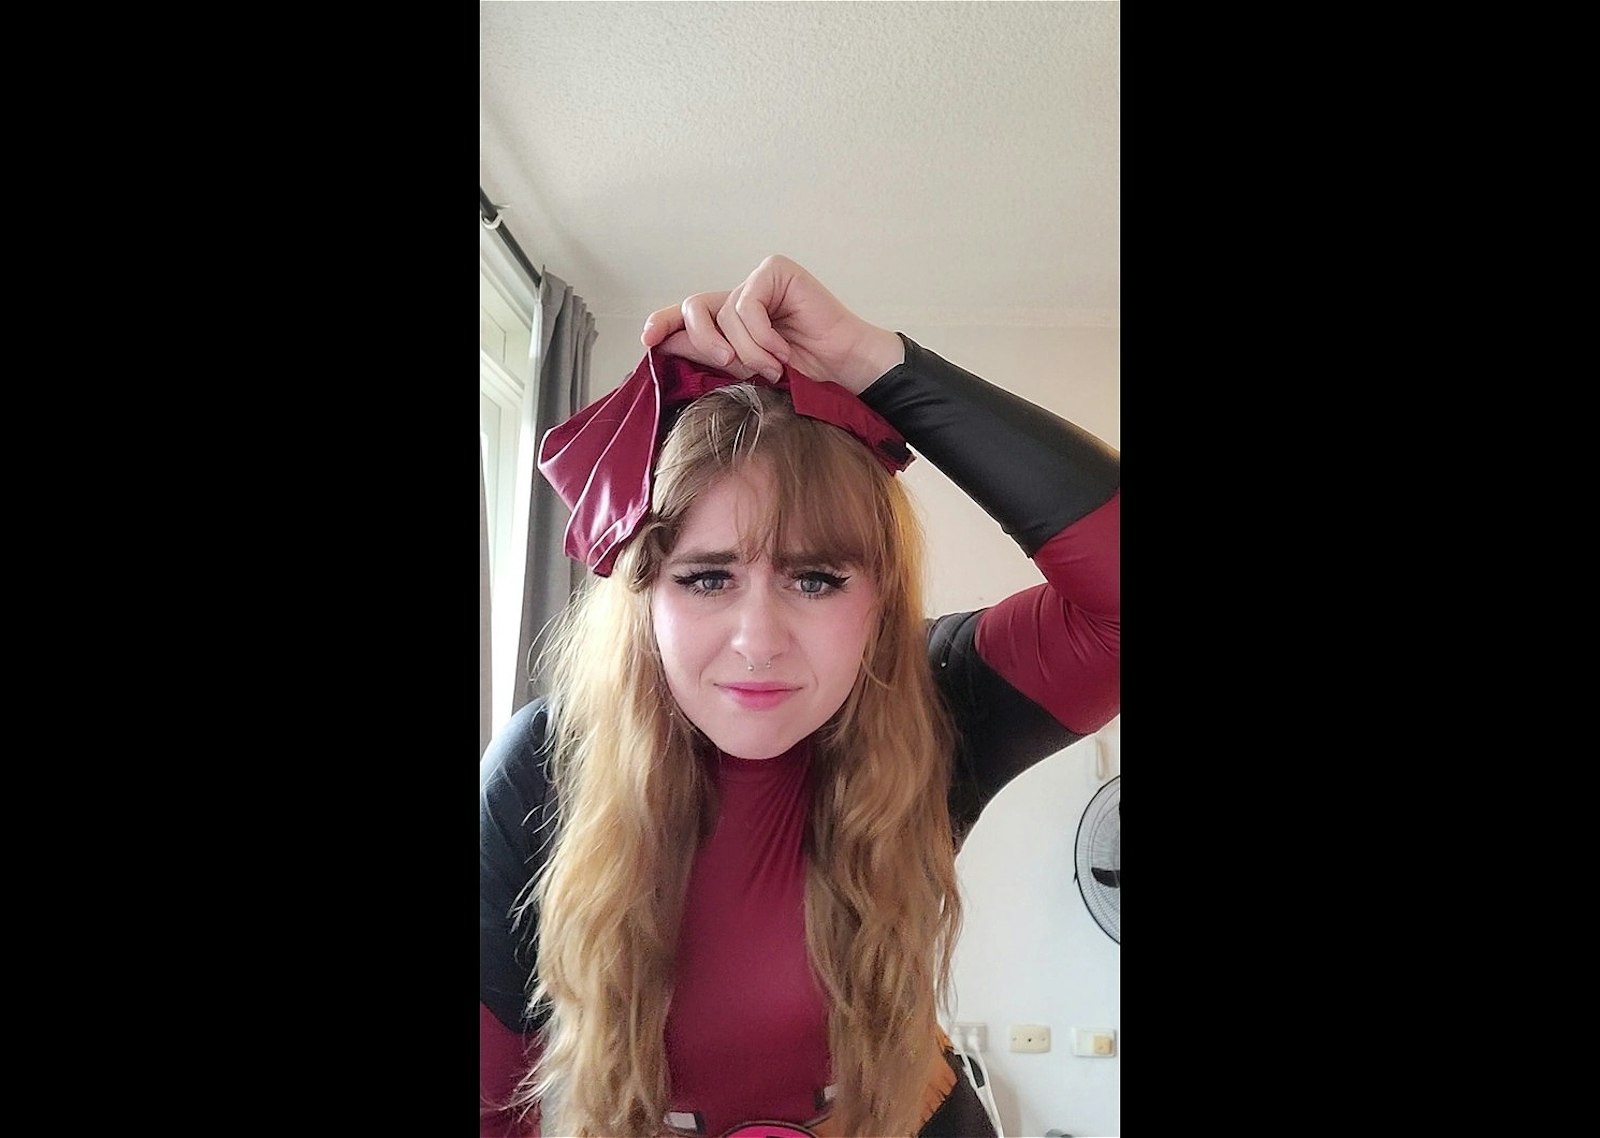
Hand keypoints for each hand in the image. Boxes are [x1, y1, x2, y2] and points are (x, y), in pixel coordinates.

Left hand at [639, 255, 904, 394]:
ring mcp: (759, 281)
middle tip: (730, 364)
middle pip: (694, 307)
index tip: (647, 341)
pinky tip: (783, 349)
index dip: (662, 322)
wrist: (845, 373)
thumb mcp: (745, 369)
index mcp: (729, 320)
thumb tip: (662, 345)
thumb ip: (709, 354)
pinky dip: (762, 335)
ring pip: (725, 314)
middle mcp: (740, 297)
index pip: (685, 314)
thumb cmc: (803, 375)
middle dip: (704, 341)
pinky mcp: (777, 272)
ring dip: (747, 350)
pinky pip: (748, 305)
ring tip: (773, 367)